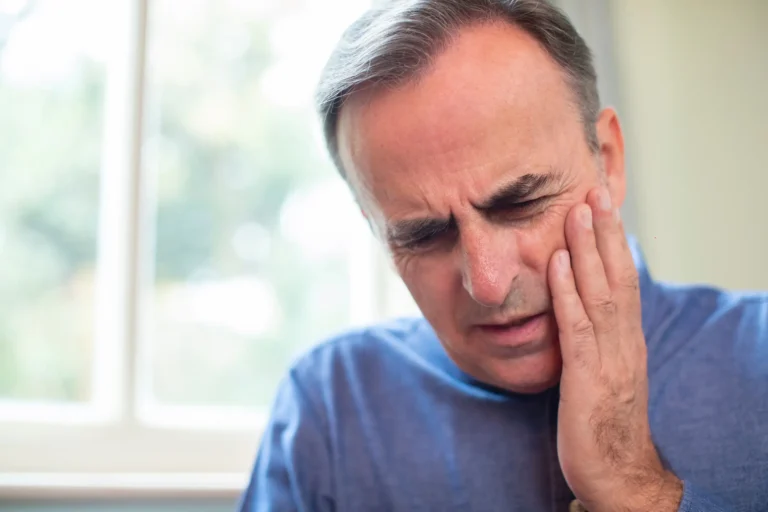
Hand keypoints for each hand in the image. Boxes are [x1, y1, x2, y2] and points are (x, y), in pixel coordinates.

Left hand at [548, 187, 682, 511]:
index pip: (623, 279)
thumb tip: (573, 303)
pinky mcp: (586, 377)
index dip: (612, 241)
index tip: (602, 204)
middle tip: (594, 189)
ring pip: (600, 293)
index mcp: (626, 338)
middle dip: (604, 232)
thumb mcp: (602, 370)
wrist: (616, 473)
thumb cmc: (603, 421)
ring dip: (587, 250)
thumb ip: (593, 337)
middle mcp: (623, 341)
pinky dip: (566, 292)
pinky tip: (554, 264)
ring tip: (577, 211)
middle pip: (617, 276)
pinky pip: (576, 327)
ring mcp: (608, 358)